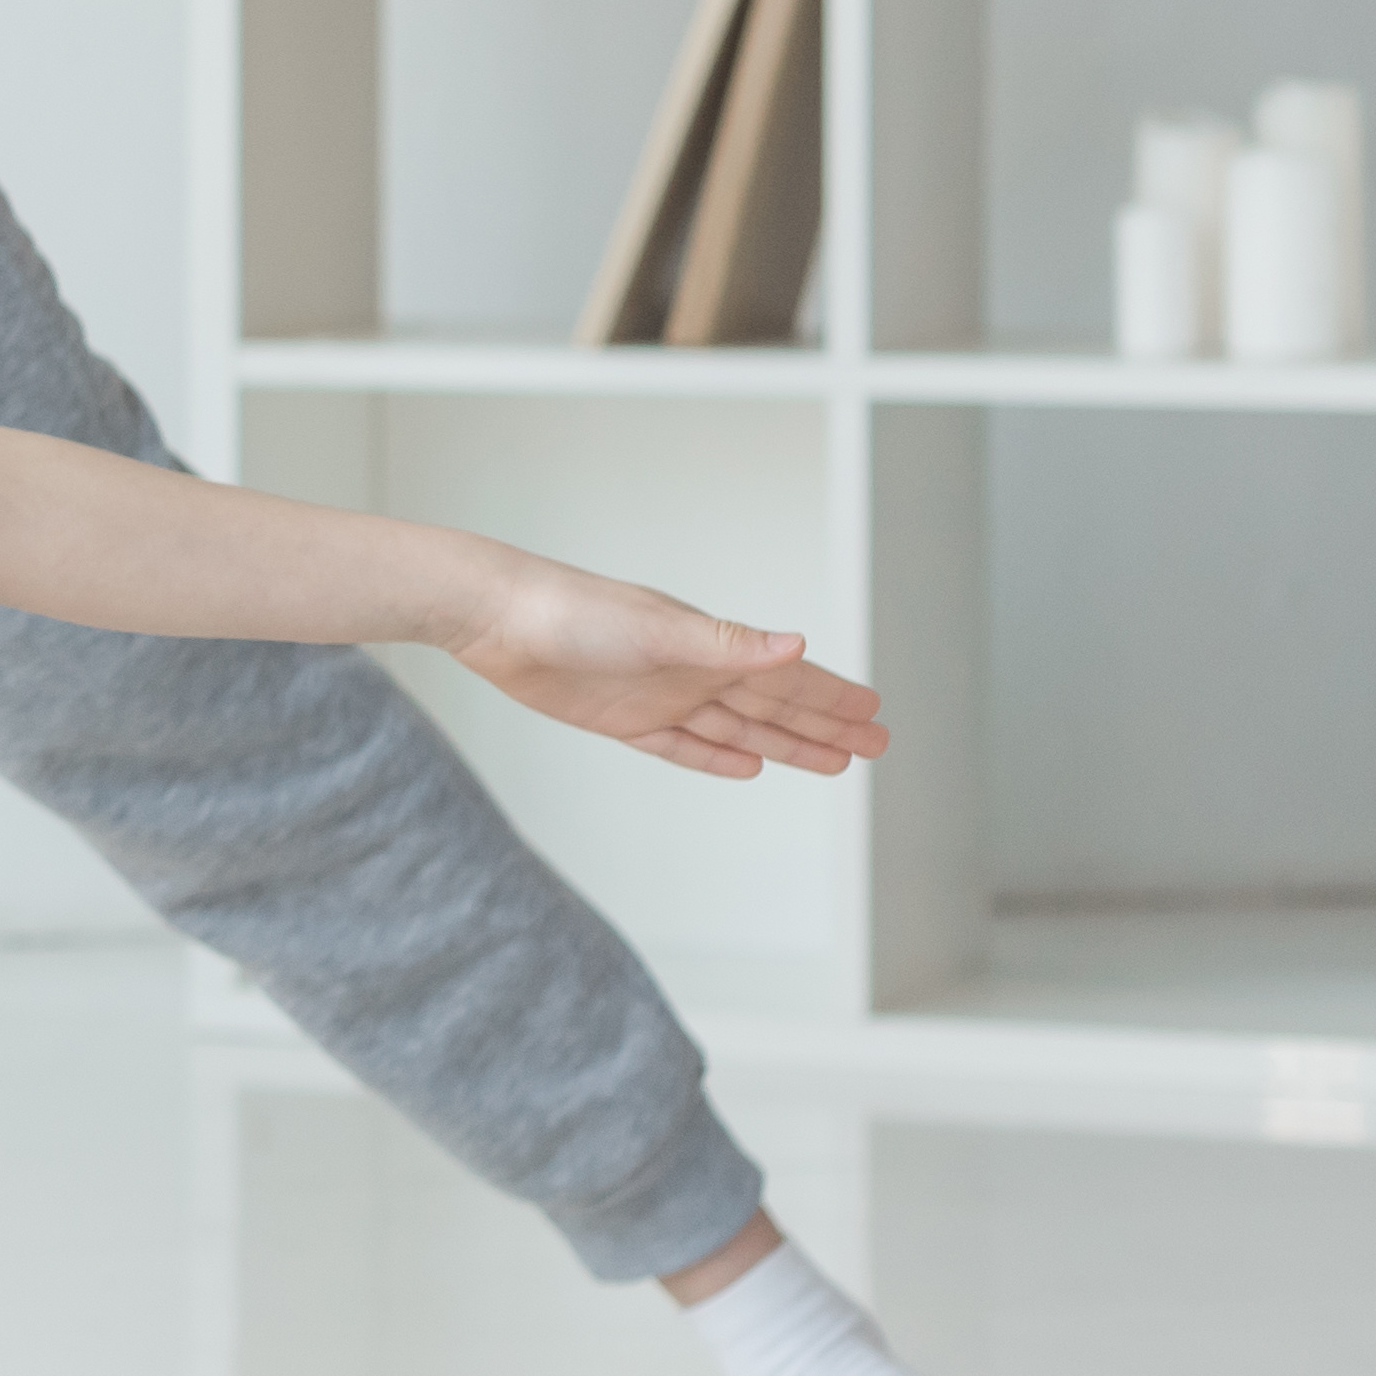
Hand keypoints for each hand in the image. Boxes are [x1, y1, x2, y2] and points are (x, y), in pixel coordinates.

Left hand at [447, 560, 877, 780]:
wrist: (496, 618)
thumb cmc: (572, 610)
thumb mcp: (658, 629)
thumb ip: (729, 644)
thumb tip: (798, 644)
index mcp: (708, 647)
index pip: (788, 677)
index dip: (833, 697)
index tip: (879, 712)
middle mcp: (690, 672)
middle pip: (775, 708)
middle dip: (827, 726)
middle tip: (878, 743)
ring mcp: (658, 697)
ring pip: (739, 731)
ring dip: (787, 746)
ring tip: (834, 760)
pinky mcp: (621, 720)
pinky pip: (682, 746)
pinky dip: (716, 757)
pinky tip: (751, 765)